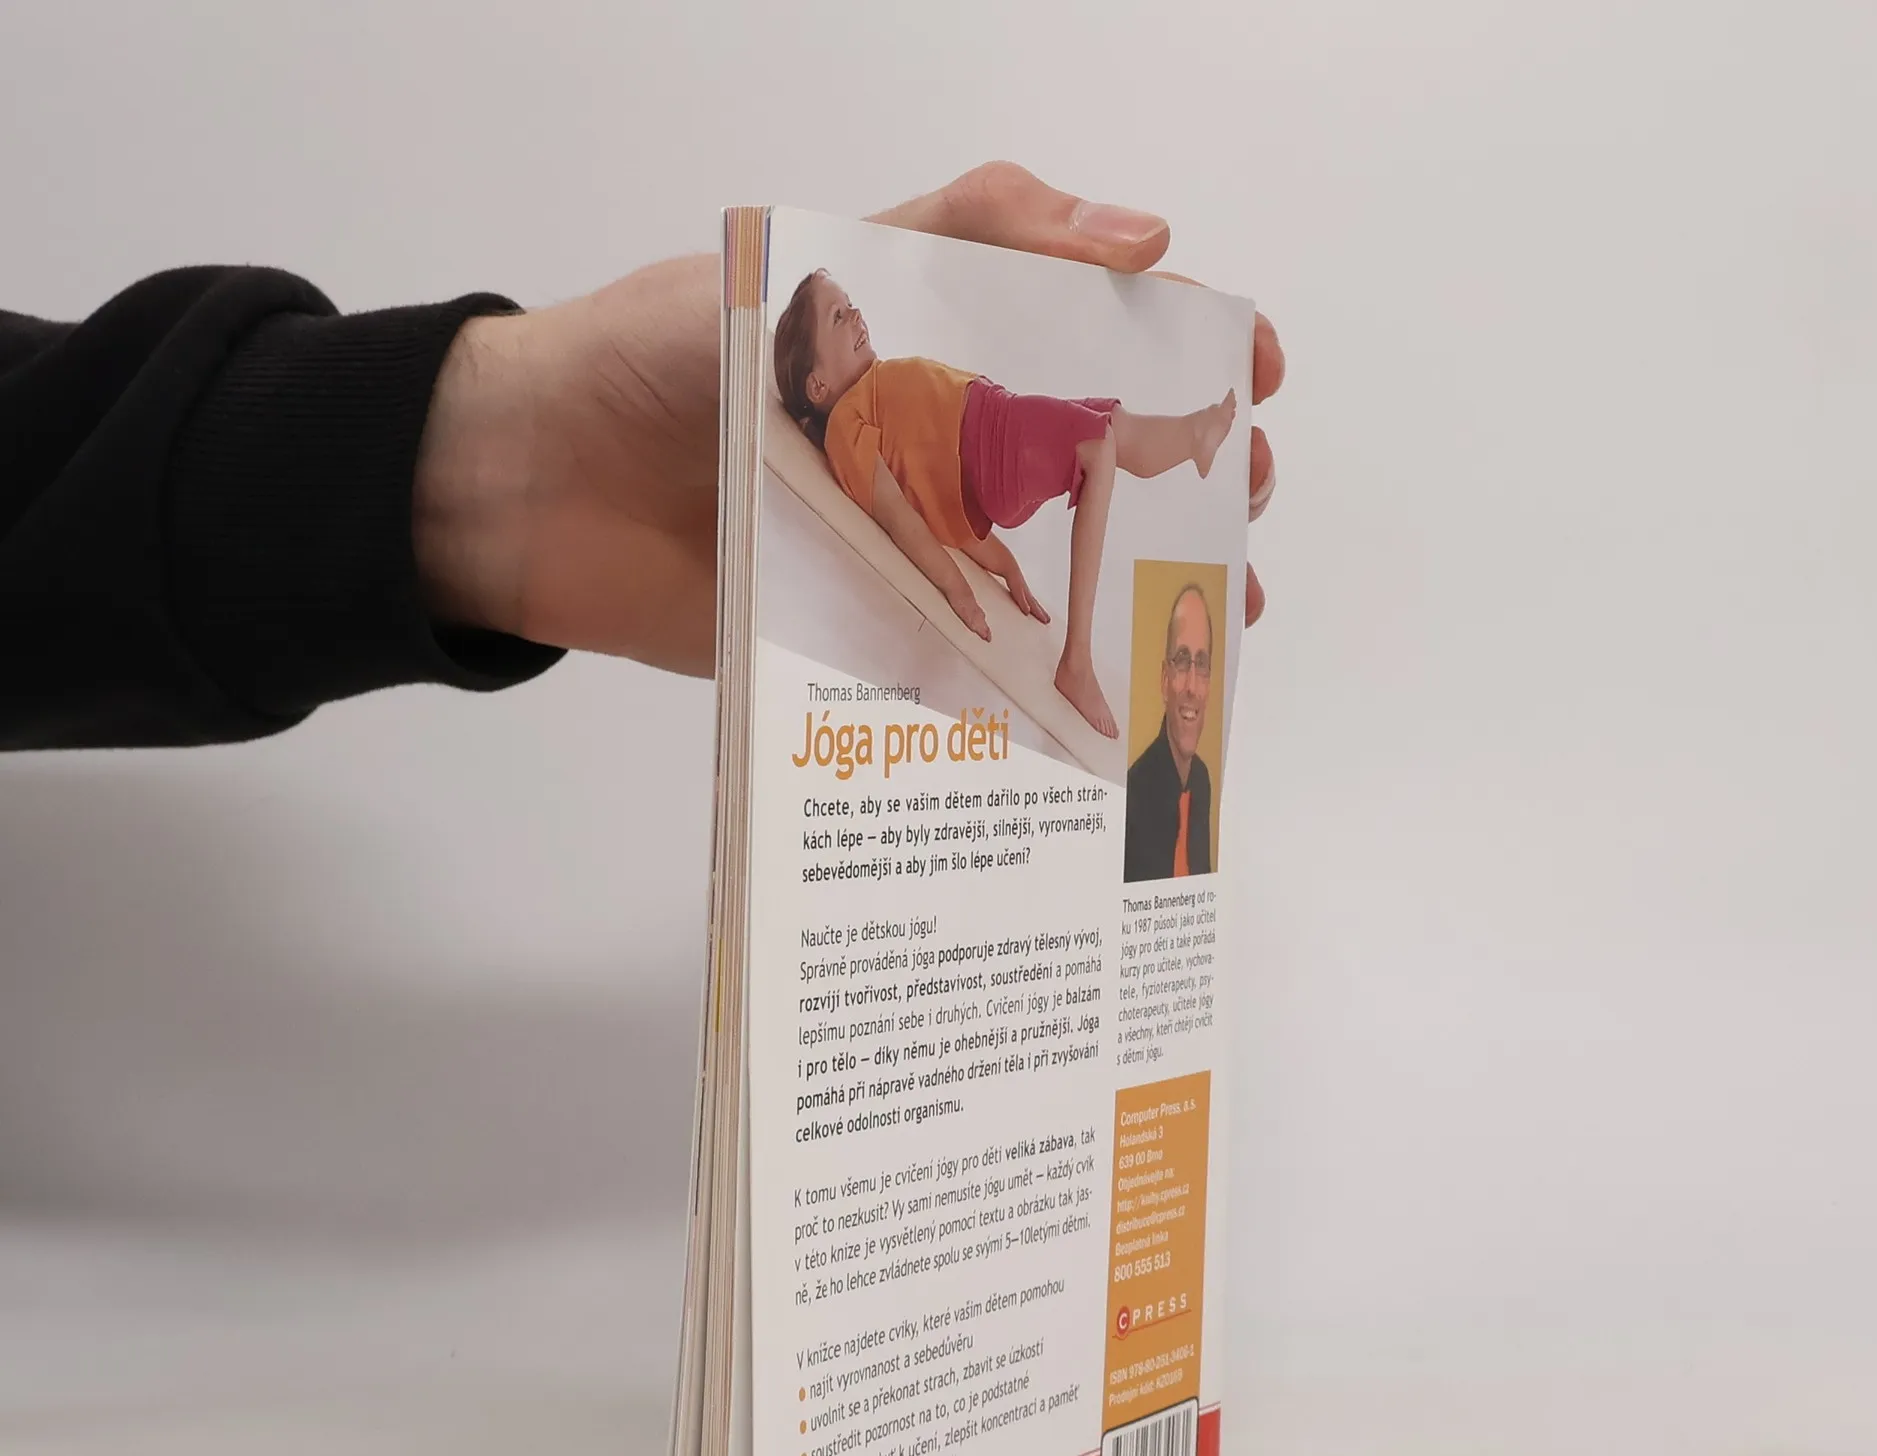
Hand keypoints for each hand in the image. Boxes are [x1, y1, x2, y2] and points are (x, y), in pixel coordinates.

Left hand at [414, 162, 1283, 672]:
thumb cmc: (660, 354)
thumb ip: (968, 232)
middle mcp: (940, 451)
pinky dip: (1041, 693)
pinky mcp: (865, 643)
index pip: (1096, 340)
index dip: (1185, 354)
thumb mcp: (818, 259)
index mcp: (938, 346)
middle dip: (1189, 484)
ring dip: (1143, 595)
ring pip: (1057, 577)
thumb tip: (1140, 230)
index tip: (1251, 378)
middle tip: (1239, 507)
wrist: (529, 487)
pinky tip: (1107, 708)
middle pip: (1099, 469)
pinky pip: (968, 670)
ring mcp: (910, 553)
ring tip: (1213, 615)